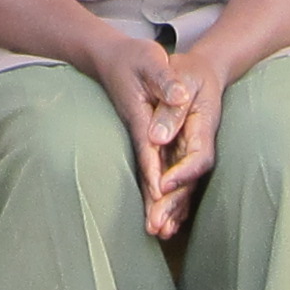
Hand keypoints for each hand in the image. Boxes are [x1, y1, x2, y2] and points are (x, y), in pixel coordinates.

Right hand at [77, 24, 197, 227]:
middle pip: (146, 172)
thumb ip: (164, 80)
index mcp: (141, 118)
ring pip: (147, 176)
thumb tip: (178, 98)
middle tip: (157, 230)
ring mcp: (140, 138)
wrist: (111, 57)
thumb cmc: (133, 57)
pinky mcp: (144, 139)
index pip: (149, 150)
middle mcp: (139, 134)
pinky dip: (155, 191)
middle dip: (151, 201)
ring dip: (153, 203)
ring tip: (161, 232)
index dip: (155, 173)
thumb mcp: (150, 61)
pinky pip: (150, 170)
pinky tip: (162, 209)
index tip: (160, 197)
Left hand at [141, 44, 237, 239]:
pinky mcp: (185, 157)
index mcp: (204, 126)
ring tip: (157, 233)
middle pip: (191, 180)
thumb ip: (171, 109)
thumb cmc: (190, 71)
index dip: (183, 174)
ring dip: (172, 211)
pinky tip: (164, 225)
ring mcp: (194, 152)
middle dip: (173, 204)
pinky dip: (173, 205)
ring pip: (185, 187)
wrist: (203, 70)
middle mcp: (201, 144)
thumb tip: (156, 137)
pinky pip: (180, 185)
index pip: (199, 156)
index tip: (164, 186)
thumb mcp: (183, 77)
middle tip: (155, 225)